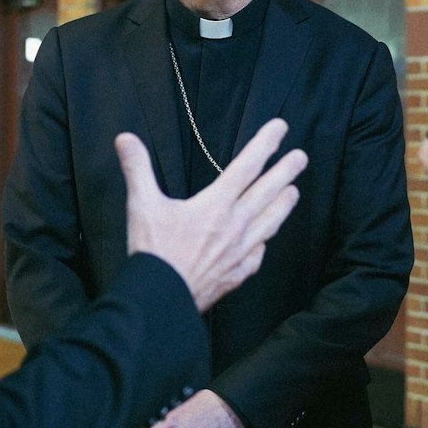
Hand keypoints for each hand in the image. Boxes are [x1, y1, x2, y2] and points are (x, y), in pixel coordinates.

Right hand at [119, 118, 306, 310]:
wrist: (161, 299)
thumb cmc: (153, 252)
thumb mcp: (141, 205)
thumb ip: (137, 169)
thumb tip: (125, 138)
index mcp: (216, 206)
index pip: (246, 167)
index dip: (265, 144)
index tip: (280, 128)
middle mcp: (234, 226)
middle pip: (267, 192)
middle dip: (286, 171)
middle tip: (302, 157)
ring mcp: (239, 252)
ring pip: (270, 223)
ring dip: (284, 205)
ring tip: (294, 192)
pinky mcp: (237, 274)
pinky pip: (257, 255)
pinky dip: (264, 244)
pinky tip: (265, 242)